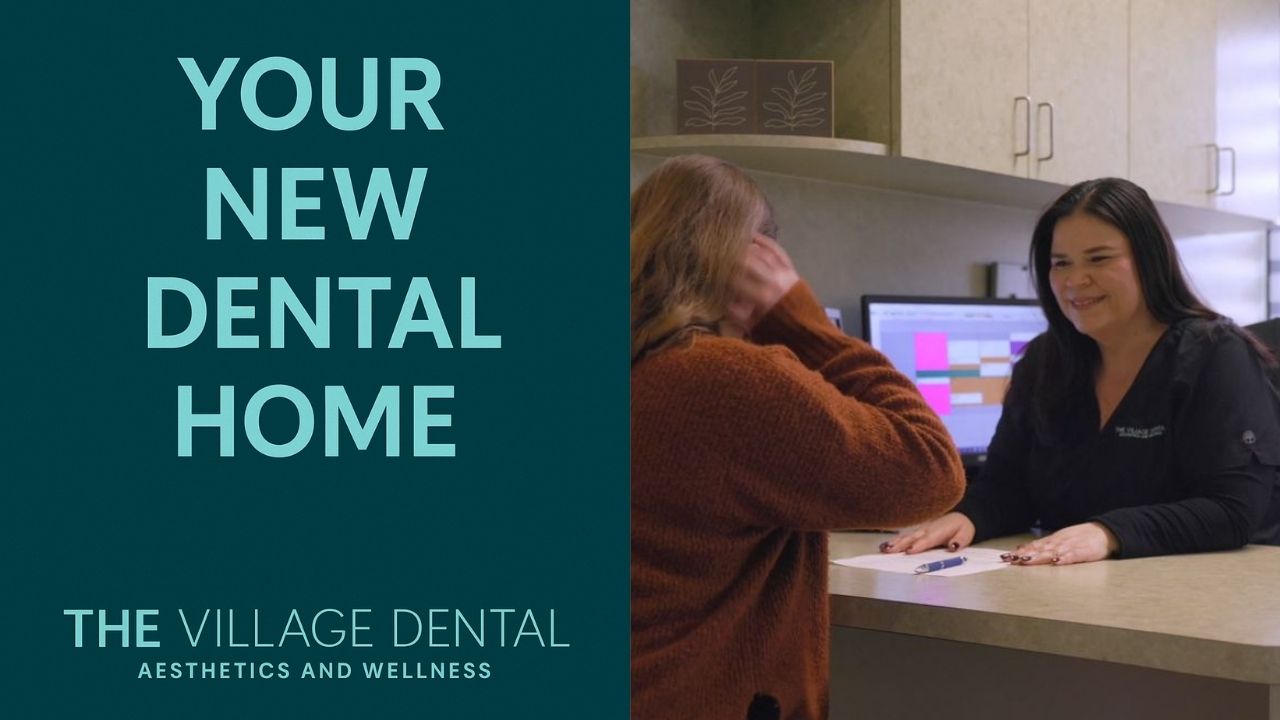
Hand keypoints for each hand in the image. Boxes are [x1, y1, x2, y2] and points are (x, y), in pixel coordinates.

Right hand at [724, 234, 799, 335]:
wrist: (805, 329)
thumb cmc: (776, 329)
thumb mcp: (753, 326)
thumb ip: (737, 313)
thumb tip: (723, 298)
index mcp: (762, 298)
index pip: (736, 279)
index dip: (722, 272)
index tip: (712, 267)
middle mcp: (773, 281)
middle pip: (748, 261)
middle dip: (732, 256)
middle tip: (719, 252)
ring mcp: (784, 273)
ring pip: (762, 253)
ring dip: (747, 246)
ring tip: (734, 243)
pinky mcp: (791, 269)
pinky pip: (777, 251)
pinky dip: (766, 242)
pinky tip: (755, 237)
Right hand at [880, 512, 974, 553]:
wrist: (960, 517)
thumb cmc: (962, 528)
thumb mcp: (966, 534)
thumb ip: (960, 540)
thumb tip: (953, 546)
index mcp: (938, 532)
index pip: (927, 539)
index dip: (918, 545)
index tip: (910, 551)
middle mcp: (927, 530)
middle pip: (912, 538)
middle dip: (900, 544)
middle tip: (889, 551)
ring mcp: (920, 530)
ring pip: (906, 536)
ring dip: (895, 542)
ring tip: (884, 549)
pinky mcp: (917, 531)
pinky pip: (905, 536)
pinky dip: (895, 540)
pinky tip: (885, 545)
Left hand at [1002, 522, 1117, 565]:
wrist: (1103, 532)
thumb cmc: (1080, 537)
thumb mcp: (1058, 538)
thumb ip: (1041, 545)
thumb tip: (1021, 547)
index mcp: (1053, 540)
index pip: (1033, 546)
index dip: (1020, 552)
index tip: (1007, 557)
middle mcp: (1059, 542)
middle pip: (1039, 549)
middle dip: (1024, 555)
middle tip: (1011, 560)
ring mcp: (1070, 546)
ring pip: (1052, 552)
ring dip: (1039, 556)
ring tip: (1026, 561)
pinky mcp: (1083, 552)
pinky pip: (1072, 555)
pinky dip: (1064, 558)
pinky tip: (1056, 562)